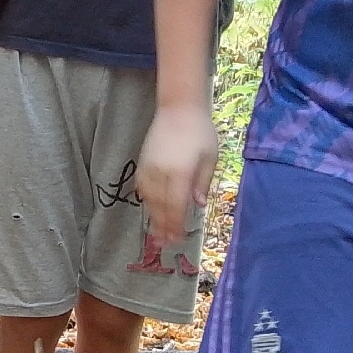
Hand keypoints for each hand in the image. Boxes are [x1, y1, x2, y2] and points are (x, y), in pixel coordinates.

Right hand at [137, 104, 217, 250]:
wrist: (178, 108)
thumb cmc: (200, 132)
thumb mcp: (210, 158)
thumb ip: (202, 182)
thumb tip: (198, 205)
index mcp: (180, 173)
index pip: (177, 206)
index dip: (177, 224)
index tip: (179, 239)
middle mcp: (161, 173)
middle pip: (161, 206)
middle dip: (164, 227)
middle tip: (166, 244)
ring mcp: (149, 168)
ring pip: (149, 199)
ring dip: (153, 217)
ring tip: (157, 233)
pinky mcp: (143, 163)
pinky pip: (142, 188)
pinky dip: (146, 201)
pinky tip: (151, 209)